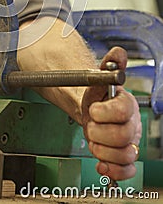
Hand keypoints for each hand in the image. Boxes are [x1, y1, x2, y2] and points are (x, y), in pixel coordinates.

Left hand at [82, 47, 141, 180]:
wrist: (93, 112)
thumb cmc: (97, 96)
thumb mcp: (99, 79)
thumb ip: (108, 65)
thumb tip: (117, 52)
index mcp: (127, 105)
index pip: (123, 111)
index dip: (105, 113)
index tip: (93, 110)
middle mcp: (132, 125)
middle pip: (122, 136)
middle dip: (98, 132)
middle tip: (90, 126)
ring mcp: (130, 142)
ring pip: (124, 155)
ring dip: (102, 150)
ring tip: (94, 139)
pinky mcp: (125, 158)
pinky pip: (127, 171)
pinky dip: (113, 170)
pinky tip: (102, 163)